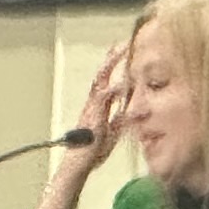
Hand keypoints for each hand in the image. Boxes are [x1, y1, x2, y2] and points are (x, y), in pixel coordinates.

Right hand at [35, 47, 127, 208]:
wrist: (78, 166)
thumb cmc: (91, 153)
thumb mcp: (111, 133)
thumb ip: (119, 120)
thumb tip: (131, 111)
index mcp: (96, 106)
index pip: (105, 80)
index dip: (113, 65)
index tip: (123, 50)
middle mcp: (92, 103)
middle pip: (102, 74)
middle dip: (112, 58)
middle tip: (123, 42)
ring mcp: (91, 108)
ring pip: (101, 80)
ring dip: (112, 64)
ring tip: (122, 50)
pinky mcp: (93, 116)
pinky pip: (104, 97)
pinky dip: (115, 87)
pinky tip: (125, 80)